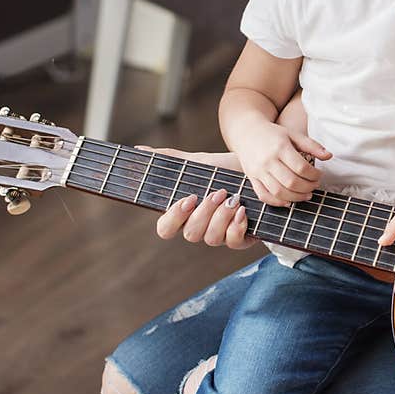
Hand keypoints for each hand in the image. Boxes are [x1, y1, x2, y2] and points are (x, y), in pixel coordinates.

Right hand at [137, 148, 255, 249]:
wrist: (256, 169)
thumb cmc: (222, 170)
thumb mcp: (197, 162)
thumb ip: (169, 160)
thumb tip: (139, 151)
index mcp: (184, 213)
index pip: (165, 228)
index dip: (173, 219)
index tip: (188, 199)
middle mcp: (199, 227)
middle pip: (190, 234)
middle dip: (204, 213)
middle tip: (217, 193)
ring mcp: (219, 234)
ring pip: (211, 239)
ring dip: (221, 217)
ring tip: (233, 198)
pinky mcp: (240, 238)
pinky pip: (233, 242)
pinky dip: (237, 227)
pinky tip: (242, 210)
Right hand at [233, 120, 330, 206]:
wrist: (246, 131)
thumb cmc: (272, 133)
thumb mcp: (292, 134)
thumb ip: (311, 145)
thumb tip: (329, 156)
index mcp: (280, 147)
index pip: (301, 168)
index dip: (314, 175)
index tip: (319, 175)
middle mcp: (268, 161)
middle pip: (291, 182)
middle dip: (308, 187)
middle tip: (314, 185)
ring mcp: (258, 171)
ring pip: (278, 192)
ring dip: (296, 197)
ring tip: (306, 195)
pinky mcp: (252, 178)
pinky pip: (264, 196)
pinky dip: (277, 202)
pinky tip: (288, 201)